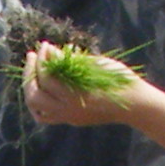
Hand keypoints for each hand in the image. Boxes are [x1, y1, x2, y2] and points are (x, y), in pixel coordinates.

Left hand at [22, 45, 145, 129]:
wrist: (134, 104)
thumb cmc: (119, 79)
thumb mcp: (96, 64)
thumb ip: (71, 61)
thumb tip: (50, 52)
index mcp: (75, 94)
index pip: (46, 76)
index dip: (43, 58)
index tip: (46, 45)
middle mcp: (68, 109)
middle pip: (34, 93)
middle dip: (30, 72)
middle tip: (32, 55)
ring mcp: (68, 117)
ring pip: (36, 107)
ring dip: (30, 87)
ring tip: (33, 71)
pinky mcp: (71, 120)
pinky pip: (45, 115)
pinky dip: (37, 103)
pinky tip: (40, 89)